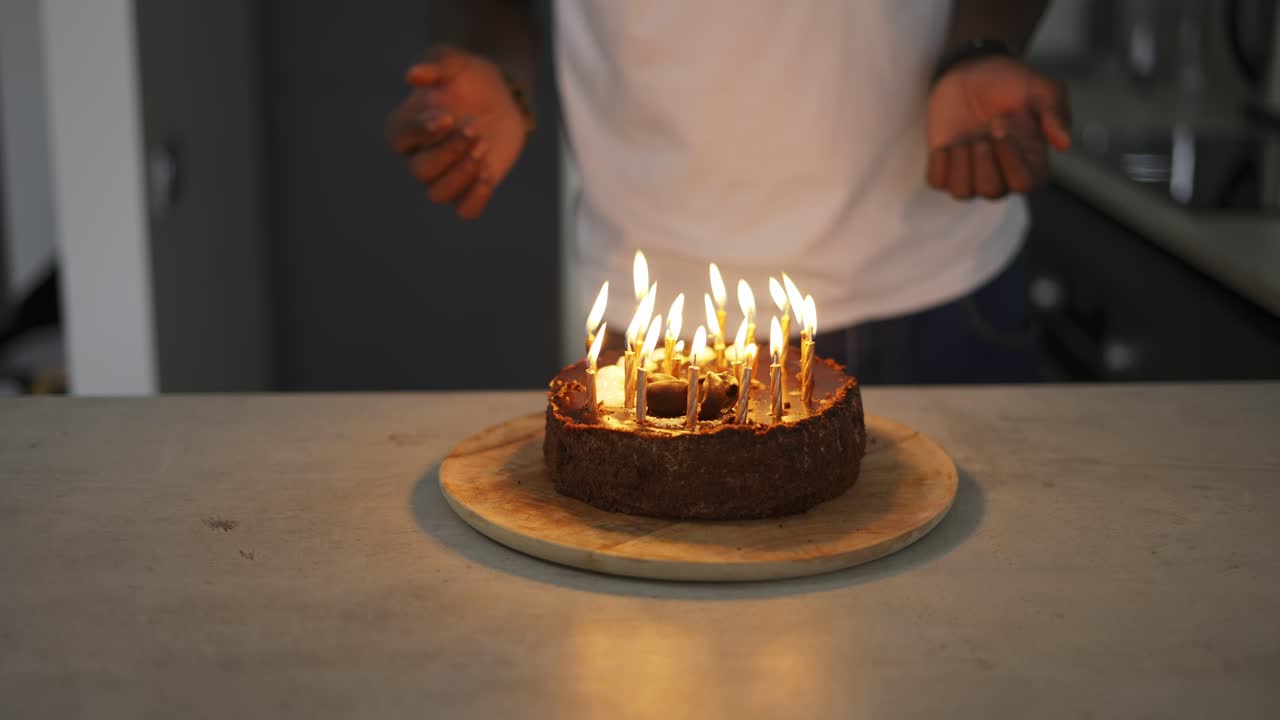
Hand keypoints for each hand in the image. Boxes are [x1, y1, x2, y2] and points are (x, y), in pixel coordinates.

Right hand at [385, 46, 529, 218]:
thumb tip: (413, 75)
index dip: (420, 132)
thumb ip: (434, 63)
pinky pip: (465, 210)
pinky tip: (489, 175)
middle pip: (420, 171)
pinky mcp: (470, 188)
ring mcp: (445, 176)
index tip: (447, 118)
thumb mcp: (453, 61)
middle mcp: (420, 156)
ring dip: (461, 175)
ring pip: (438, 194)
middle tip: (474, 128)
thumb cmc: (468, 77)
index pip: (399, 138)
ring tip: (483, 146)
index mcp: (406, 127)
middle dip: (448, 152)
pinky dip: (476, 198)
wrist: (501, 95)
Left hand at [926, 56, 1070, 199]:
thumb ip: (1055, 113)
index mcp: (1029, 159)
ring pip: (963, 193)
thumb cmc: (1009, 80)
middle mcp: (1001, 171)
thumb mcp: (1040, 89)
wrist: (972, 68)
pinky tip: (947, 145)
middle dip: (983, 162)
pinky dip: (939, 165)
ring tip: (964, 140)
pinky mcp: (945, 165)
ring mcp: (971, 170)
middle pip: (992, 193)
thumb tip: (1064, 143)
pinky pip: (937, 183)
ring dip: (961, 165)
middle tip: (982, 133)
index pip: (1025, 184)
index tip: (1000, 126)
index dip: (1011, 161)